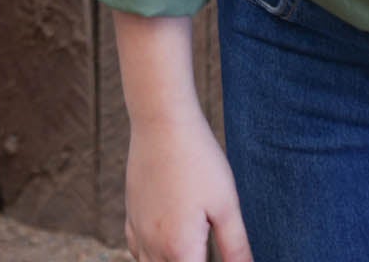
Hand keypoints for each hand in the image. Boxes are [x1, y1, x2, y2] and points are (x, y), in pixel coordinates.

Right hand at [124, 107, 251, 261]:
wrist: (162, 121)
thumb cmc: (198, 160)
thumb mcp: (226, 205)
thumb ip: (236, 249)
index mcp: (181, 250)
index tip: (219, 254)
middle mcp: (154, 246)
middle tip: (207, 250)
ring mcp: (138, 230)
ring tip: (191, 251)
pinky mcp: (131, 213)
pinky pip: (136, 250)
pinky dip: (150, 257)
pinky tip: (165, 246)